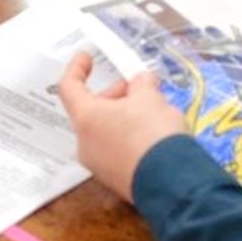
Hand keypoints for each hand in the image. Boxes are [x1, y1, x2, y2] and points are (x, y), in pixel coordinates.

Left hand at [56, 52, 185, 201]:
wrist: (172, 183)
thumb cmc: (153, 132)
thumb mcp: (150, 97)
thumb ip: (142, 84)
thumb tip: (141, 82)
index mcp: (86, 118)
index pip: (69, 87)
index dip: (77, 68)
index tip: (87, 57)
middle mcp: (85, 144)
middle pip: (91, 111)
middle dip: (115, 95)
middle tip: (139, 88)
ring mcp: (99, 166)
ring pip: (105, 132)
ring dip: (124, 116)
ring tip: (153, 110)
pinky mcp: (116, 181)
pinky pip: (117, 151)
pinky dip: (129, 137)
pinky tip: (153, 135)